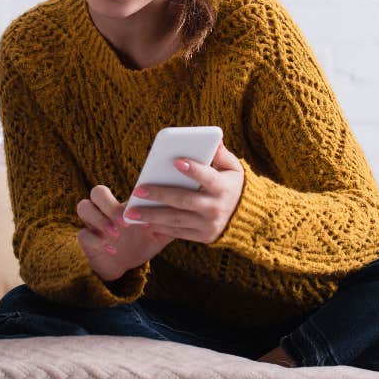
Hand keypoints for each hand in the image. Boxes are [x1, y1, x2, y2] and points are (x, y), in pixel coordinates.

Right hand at [76, 185, 171, 281]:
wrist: (125, 263)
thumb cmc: (142, 242)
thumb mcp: (158, 231)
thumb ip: (169, 219)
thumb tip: (189, 206)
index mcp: (122, 203)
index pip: (124, 184)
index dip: (125, 193)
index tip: (141, 202)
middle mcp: (104, 210)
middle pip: (96, 192)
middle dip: (109, 204)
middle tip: (125, 221)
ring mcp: (93, 224)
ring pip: (83, 207)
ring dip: (100, 220)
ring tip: (116, 234)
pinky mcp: (87, 241)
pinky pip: (83, 235)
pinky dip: (97, 241)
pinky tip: (113, 249)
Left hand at [123, 143, 243, 243]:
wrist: (247, 217)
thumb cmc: (233, 185)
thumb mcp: (233, 169)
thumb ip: (221, 155)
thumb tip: (214, 141)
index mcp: (224, 188)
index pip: (208, 178)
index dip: (193, 170)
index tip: (175, 161)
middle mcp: (216, 208)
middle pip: (184, 201)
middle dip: (160, 195)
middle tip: (138, 190)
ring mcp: (210, 224)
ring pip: (177, 220)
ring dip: (152, 216)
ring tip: (131, 212)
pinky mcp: (204, 237)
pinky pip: (179, 232)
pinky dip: (160, 227)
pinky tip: (143, 222)